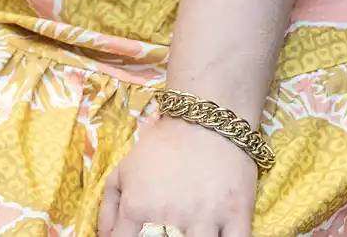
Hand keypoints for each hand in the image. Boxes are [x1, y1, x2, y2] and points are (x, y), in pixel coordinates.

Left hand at [101, 112, 258, 236]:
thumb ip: (108, 207)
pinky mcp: (237, 218)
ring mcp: (205, 221)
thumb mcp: (122, 170)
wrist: (206, 121)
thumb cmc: (161, 147)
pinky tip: (216, 236)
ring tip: (186, 235)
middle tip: (162, 231)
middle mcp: (168, 219)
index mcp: (137, 208)